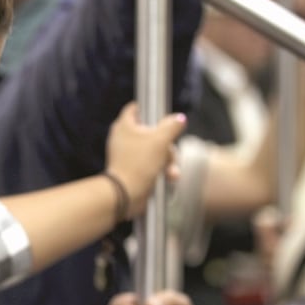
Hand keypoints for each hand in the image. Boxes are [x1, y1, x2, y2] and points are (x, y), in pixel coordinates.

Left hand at [105, 102, 185, 217]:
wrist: (125, 195)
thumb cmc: (139, 164)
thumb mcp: (160, 141)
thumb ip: (171, 126)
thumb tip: (180, 118)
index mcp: (124, 126)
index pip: (135, 109)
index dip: (149, 109)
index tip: (162, 114)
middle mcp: (124, 139)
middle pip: (153, 132)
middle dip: (167, 145)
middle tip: (170, 151)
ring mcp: (128, 155)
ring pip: (155, 150)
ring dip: (168, 161)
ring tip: (171, 172)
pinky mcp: (134, 170)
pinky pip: (152, 165)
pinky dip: (162, 170)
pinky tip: (169, 178)